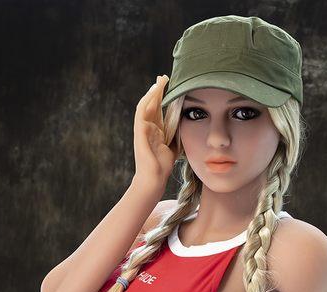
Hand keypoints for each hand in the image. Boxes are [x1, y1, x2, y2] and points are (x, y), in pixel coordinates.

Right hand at [133, 75, 177, 191]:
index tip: (171, 86)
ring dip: (153, 91)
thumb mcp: (174, 147)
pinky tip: (154, 91)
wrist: (154, 178)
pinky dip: (148, 100)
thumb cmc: (163, 167)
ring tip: (160, 80)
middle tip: (164, 76)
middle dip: (158, 90)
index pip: (159, 110)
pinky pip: (142, 111)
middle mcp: (148, 128)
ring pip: (147, 104)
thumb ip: (177, 135)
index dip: (164, 98)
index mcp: (156, 131)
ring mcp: (142, 128)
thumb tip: (187, 123)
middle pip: (153, 104)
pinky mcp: (139, 130)